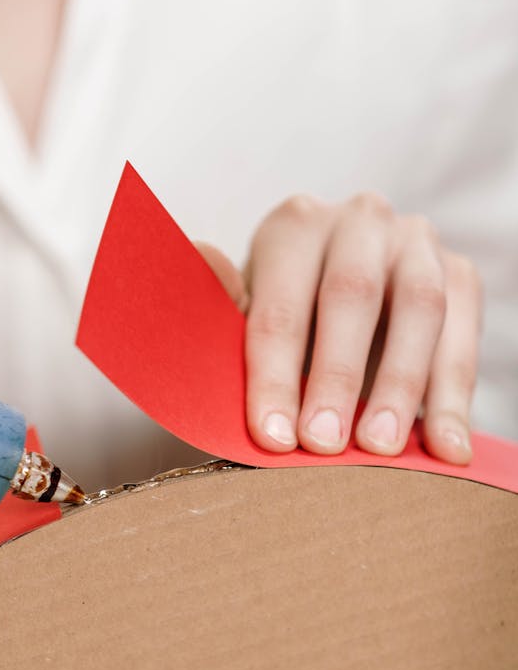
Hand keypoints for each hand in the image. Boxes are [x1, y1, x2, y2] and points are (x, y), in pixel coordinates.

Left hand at [199, 193, 481, 464]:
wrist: (344, 290)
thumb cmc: (284, 316)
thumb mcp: (244, 312)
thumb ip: (223, 304)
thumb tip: (208, 269)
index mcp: (294, 227)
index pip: (280, 304)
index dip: (274, 374)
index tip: (273, 437)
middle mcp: (358, 220)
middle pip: (350, 297)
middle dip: (336, 378)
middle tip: (324, 444)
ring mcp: (415, 242)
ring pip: (418, 310)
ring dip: (401, 386)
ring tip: (382, 448)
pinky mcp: (460, 273)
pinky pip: (462, 336)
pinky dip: (455, 397)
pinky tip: (447, 448)